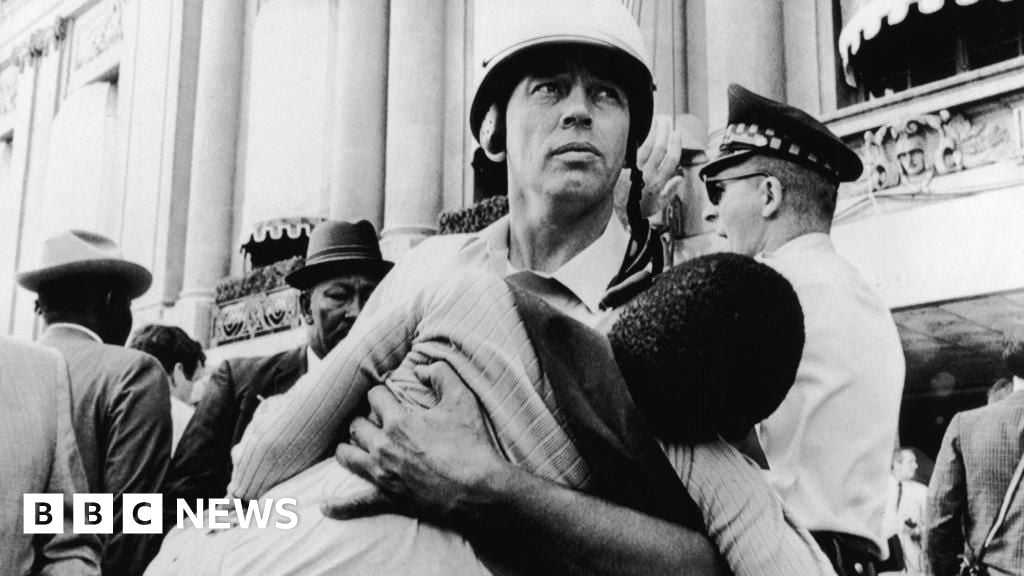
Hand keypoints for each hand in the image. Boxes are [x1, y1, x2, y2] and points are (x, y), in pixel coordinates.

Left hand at [323, 362, 509, 522]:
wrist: (479, 490)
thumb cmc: (471, 444)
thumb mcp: (462, 400)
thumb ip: (441, 374)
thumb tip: (421, 367)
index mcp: (399, 421)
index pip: (374, 396)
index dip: (382, 393)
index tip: (390, 397)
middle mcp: (383, 446)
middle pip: (356, 425)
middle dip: (365, 419)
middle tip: (378, 421)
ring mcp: (382, 474)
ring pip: (347, 455)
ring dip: (349, 447)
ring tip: (356, 445)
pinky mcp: (387, 498)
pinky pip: (356, 503)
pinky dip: (339, 506)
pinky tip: (325, 506)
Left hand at [616, 115, 685, 217]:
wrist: (619, 215)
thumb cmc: (640, 210)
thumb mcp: (660, 204)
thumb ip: (671, 190)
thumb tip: (680, 178)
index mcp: (659, 183)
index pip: (671, 158)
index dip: (675, 144)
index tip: (676, 133)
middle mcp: (648, 175)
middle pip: (659, 148)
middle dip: (664, 132)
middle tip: (666, 120)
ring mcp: (635, 171)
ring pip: (646, 147)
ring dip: (652, 132)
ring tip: (656, 121)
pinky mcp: (624, 170)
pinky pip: (633, 152)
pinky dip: (638, 141)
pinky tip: (641, 132)